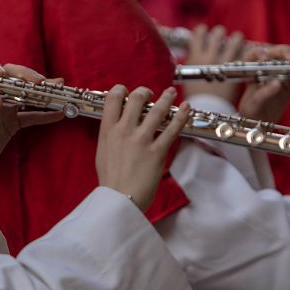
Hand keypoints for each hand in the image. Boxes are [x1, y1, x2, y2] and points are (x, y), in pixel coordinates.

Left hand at [0, 59, 64, 180]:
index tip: (5, 75)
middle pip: (14, 80)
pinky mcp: (13, 124)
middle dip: (29, 77)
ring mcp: (6, 110)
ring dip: (42, 92)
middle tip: (42, 82)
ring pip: (26, 95)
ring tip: (58, 89)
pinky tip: (59, 114)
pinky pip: (32, 116)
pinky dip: (45, 115)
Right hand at [95, 86, 190, 211]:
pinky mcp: (157, 151)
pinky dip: (181, 116)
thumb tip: (118, 125)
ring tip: (171, 92)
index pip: (113, 98)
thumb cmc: (110, 179)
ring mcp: (142, 140)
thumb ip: (110, 135)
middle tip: (150, 93)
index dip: (121, 90)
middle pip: (137, 98)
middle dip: (145, 91)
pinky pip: (172, 128)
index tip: (127, 92)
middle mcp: (124, 130)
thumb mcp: (103, 152)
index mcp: (108, 130)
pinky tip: (186, 108)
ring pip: (157, 109)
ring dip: (167, 97)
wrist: (119, 199)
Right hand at [183, 24, 245, 102]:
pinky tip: (245, 52)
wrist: (208, 107)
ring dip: (236, 38)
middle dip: (220, 33)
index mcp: (195, 57)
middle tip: (221, 37)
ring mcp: (225, 62)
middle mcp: (210, 56)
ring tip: (237, 41)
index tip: (204, 31)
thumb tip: (194, 54)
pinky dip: (245, 50)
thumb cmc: (196, 95)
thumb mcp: (188, 76)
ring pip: (235, 40)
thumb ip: (192, 62)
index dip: (202, 30)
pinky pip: (244, 53)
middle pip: (218, 33)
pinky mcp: (237, 69)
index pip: (199, 33)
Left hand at [237, 44, 289, 122]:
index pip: (254, 56)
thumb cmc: (251, 112)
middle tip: (289, 58)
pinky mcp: (289, 85)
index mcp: (251, 72)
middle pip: (274, 55)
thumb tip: (277, 83)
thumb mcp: (253, 104)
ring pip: (288, 63)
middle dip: (282, 53)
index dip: (259, 53)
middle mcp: (265, 70)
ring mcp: (279, 76)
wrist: (259, 124)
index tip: (265, 57)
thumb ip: (264, 93)